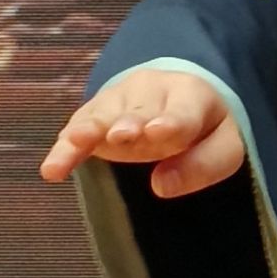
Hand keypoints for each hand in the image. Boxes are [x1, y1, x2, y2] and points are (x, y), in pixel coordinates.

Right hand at [39, 69, 244, 198]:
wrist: (173, 97)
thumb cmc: (201, 130)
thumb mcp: (223, 148)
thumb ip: (202, 166)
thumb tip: (162, 186)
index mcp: (190, 96)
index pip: (183, 111)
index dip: (170, 122)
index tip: (158, 132)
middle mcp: (150, 91)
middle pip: (139, 109)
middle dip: (129, 121)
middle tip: (122, 135)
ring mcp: (118, 100)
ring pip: (102, 115)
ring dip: (89, 129)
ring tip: (76, 141)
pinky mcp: (94, 114)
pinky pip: (77, 129)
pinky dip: (64, 148)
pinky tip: (53, 168)